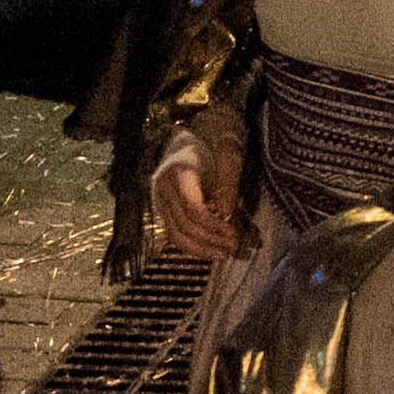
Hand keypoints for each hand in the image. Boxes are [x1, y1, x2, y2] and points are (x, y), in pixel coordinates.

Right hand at [150, 111, 246, 265]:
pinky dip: (191, 245)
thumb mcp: (228, 155)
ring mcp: (159, 199)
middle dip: (210, 240)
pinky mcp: (162, 209)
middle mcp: (162, 186)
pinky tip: (210, 250)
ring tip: (224, 255)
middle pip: (183, 224)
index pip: (192, 207)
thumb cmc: (213, 144)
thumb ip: (228, 182)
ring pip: (174, 234)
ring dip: (200, 249)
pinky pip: (173, 233)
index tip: (234, 234)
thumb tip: (226, 215)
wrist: (189, 139)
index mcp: (179, 170)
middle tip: (233, 249)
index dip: (214, 225)